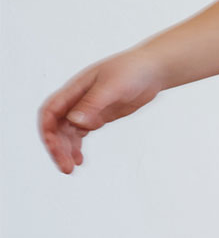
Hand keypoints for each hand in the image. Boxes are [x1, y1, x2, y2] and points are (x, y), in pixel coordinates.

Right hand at [39, 48, 169, 172]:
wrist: (152, 69)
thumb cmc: (132, 71)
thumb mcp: (113, 87)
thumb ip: (94, 103)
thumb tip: (75, 121)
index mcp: (74, 90)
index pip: (50, 112)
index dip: (48, 131)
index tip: (55, 149)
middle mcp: (76, 100)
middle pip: (56, 126)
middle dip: (57, 147)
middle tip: (66, 168)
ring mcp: (87, 109)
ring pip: (67, 133)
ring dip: (66, 150)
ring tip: (70, 168)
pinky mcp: (98, 116)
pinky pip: (80, 133)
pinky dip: (77, 147)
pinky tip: (80, 160)